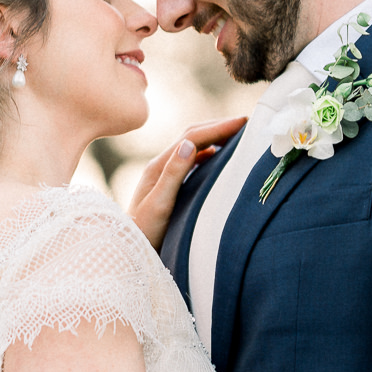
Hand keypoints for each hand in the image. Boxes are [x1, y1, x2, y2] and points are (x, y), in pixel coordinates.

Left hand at [128, 116, 248, 246]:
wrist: (124, 250)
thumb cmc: (143, 232)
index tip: (243, 122)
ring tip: (237, 135)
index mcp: (159, 167)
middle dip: (218, 126)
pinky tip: (219, 157)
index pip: (192, 137)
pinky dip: (209, 153)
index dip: (219, 127)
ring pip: (193, 147)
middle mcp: (161, 166)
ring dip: (214, 137)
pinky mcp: (169, 186)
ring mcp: (164, 175)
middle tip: (246, 123)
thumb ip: (173, 175)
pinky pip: (192, 161)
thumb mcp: (159, 205)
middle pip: (192, 136)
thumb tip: (189, 144)